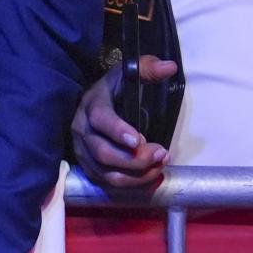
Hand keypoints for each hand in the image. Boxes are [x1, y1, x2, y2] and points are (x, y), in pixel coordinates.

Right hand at [69, 56, 175, 188]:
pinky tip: (152, 177)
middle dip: (135, 159)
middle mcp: (82, 131)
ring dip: (137, 175)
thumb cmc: (113, 90)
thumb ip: (147, 68)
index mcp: (91, 105)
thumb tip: (169, 67)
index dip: (118, 131)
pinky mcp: (89, 168)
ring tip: (160, 165)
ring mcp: (83, 153)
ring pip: (107, 174)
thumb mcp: (126, 74)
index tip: (139, 140)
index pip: (100, 119)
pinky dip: (133, 185)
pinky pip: (109, 184)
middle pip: (104, 153)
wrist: (91, 105)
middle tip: (162, 153)